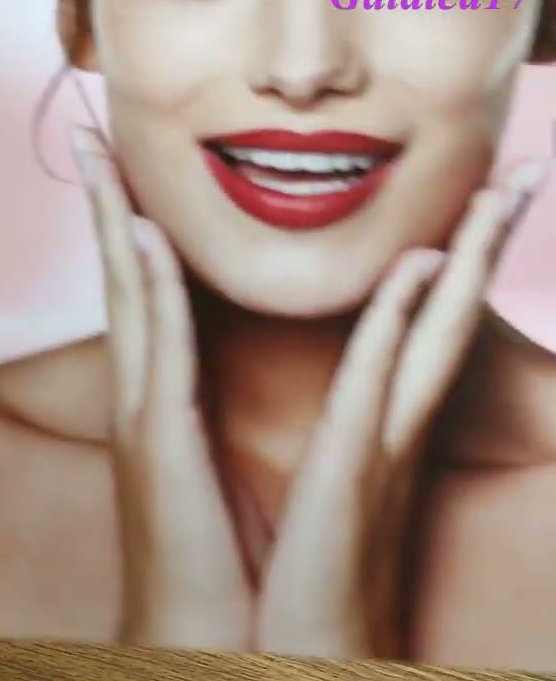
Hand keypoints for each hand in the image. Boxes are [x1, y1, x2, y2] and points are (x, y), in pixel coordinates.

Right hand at [72, 128, 253, 648]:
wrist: (178, 631)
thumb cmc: (199, 564)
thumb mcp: (199, 480)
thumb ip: (192, 425)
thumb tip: (196, 385)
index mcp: (151, 406)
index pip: (138, 300)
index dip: (126, 234)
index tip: (123, 178)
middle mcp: (136, 399)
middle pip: (118, 282)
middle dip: (103, 205)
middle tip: (91, 139)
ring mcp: (141, 415)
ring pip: (126, 299)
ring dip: (113, 223)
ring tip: (101, 160)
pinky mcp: (160, 438)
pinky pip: (159, 346)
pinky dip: (150, 288)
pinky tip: (141, 237)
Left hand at [256, 159, 550, 658]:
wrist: (286, 661)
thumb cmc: (299, 583)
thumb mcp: (322, 499)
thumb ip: (340, 446)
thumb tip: (339, 403)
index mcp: (376, 433)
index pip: (417, 332)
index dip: (447, 267)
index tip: (466, 205)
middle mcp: (392, 432)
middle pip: (445, 319)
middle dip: (483, 244)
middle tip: (516, 170)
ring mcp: (381, 451)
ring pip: (431, 337)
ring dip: (464, 262)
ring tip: (497, 192)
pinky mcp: (353, 476)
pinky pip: (378, 388)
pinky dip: (398, 327)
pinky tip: (420, 271)